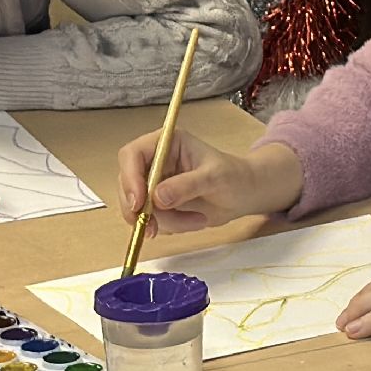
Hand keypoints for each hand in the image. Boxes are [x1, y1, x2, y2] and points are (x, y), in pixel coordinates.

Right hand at [115, 132, 302, 232]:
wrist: (244, 194)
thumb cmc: (234, 176)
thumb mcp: (215, 178)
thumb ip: (187, 185)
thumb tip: (157, 197)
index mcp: (167, 142)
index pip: (132, 155)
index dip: (130, 178)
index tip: (139, 203)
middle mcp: (155, 161)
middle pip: (127, 183)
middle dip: (139, 208)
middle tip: (153, 227)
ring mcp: (154, 183)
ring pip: (138, 207)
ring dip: (163, 220)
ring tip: (198, 220)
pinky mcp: (158, 203)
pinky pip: (151, 219)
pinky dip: (170, 226)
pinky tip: (194, 221)